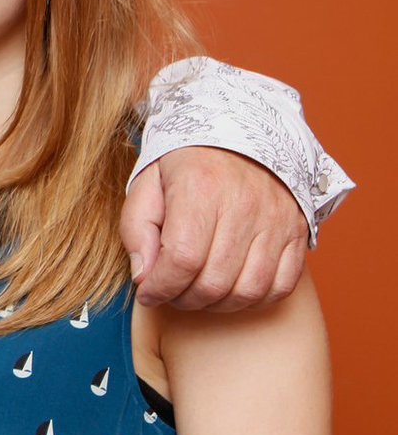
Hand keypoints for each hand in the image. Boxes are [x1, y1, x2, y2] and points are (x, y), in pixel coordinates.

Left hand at [120, 145, 308, 311]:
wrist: (240, 129)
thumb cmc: (186, 161)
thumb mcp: (146, 183)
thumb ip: (136, 229)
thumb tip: (144, 276)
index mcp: (200, 187)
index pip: (182, 259)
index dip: (160, 287)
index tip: (147, 293)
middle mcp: (244, 205)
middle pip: (214, 281)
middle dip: (183, 299)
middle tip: (168, 292)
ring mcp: (276, 219)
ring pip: (248, 290)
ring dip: (216, 305)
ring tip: (195, 292)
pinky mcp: (297, 230)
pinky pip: (281, 285)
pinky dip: (253, 299)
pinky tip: (230, 289)